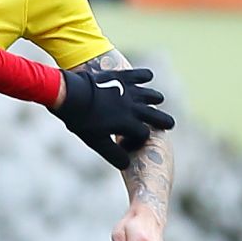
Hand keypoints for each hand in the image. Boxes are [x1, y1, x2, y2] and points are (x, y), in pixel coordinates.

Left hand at [53, 68, 173, 168]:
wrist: (71, 95)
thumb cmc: (81, 121)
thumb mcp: (96, 143)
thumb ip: (113, 155)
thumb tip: (127, 165)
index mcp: (128, 124)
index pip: (144, 135)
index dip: (139, 140)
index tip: (131, 142)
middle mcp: (133, 108)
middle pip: (156, 116)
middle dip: (163, 121)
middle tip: (169, 123)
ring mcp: (129, 91)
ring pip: (150, 95)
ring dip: (154, 98)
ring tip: (158, 99)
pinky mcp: (121, 77)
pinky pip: (138, 75)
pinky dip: (144, 75)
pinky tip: (147, 76)